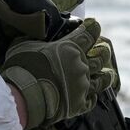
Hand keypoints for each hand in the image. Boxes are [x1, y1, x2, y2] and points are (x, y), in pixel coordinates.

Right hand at [0, 18, 118, 129]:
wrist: (24, 95)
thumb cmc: (22, 67)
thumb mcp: (24, 44)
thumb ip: (34, 38)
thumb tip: (34, 34)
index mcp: (70, 48)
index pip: (89, 34)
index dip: (93, 28)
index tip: (94, 25)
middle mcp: (80, 66)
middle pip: (101, 56)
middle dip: (103, 51)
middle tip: (102, 49)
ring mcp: (82, 86)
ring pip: (102, 80)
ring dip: (105, 75)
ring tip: (107, 74)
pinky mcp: (78, 104)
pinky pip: (91, 101)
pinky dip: (92, 97)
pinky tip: (91, 95)